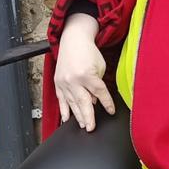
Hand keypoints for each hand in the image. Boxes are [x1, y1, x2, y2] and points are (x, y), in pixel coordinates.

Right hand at [53, 13, 114, 131]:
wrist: (73, 40)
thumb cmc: (89, 52)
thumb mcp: (99, 67)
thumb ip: (97, 84)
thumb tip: (94, 100)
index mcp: (86, 75)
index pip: (99, 93)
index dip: (106, 103)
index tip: (111, 111)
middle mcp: (73, 80)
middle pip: (83, 103)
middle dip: (88, 117)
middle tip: (91, 128)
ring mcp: (64, 82)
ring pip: (71, 103)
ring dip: (77, 116)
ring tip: (83, 125)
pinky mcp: (58, 83)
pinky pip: (61, 100)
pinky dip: (64, 110)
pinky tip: (67, 119)